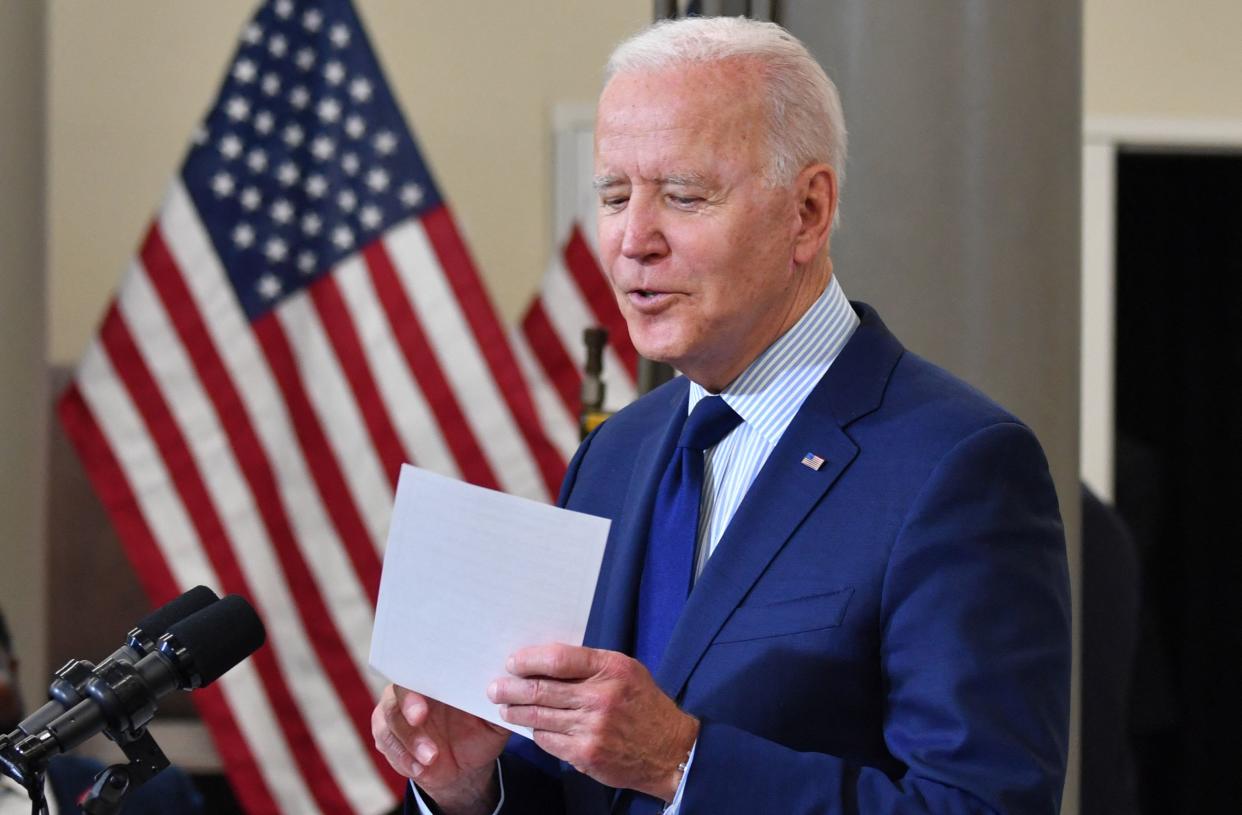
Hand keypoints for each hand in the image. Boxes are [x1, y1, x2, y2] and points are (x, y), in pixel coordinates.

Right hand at [371, 684, 508, 814]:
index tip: (427, 702)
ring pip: (390, 718)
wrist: (465, 767)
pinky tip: (420, 768)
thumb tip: (502, 693)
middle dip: (407, 705)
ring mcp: (398, 711)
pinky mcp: (388, 733)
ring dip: (409, 739)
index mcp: (441, 679)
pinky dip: (402, 756)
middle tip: (419, 719)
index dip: (422, 679)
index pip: (424, 668)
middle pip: (399, 689)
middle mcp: (415, 690)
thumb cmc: (481, 735)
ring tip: (431, 758)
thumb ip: (497, 707)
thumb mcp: (495, 723)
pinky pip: (385, 741)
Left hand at [489, 645, 698, 801]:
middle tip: (495, 687)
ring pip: (540, 717)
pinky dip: (537, 733)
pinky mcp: (586, 754)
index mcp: (611, 669)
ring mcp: (592, 728)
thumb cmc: (645, 705)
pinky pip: (549, 741)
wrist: (670, 750)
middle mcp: (601, 697)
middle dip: (512, 688)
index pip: (559, 659)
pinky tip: (532, 727)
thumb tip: (546, 661)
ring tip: (505, 707)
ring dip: (517, 712)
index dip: (530, 660)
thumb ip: (590, 666)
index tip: (513, 662)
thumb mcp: (626, 672)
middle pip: (542, 689)